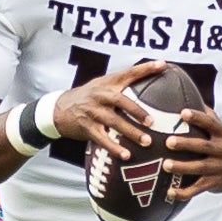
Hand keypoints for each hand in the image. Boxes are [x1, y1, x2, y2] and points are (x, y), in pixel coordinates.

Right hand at [50, 59, 167, 161]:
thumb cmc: (88, 97)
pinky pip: (102, 139)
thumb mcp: (101, 85)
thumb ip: (122, 84)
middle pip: (121, 101)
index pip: (128, 73)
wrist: (59, 109)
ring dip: (131, 132)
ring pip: (114, 122)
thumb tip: (150, 81)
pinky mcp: (87, 128)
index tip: (162, 65)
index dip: (145, 68)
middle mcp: (99, 96)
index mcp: (107, 83)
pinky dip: (114, 148)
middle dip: (137, 111)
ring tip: (146, 141)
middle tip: (152, 121)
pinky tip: (126, 155)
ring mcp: (92, 112)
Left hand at [163, 105, 221, 201]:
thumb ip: (208, 116)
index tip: (183, 113)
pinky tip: (170, 192)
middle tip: (168, 141)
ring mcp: (218, 168)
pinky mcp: (213, 183)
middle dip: (186, 144)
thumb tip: (189, 94)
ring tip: (166, 165)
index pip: (210, 123)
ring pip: (199, 168)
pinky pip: (197, 189)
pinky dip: (183, 192)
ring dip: (182, 167)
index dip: (197, 118)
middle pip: (203, 146)